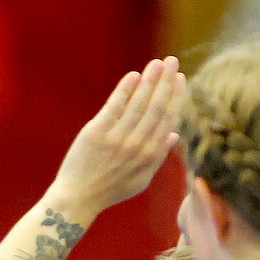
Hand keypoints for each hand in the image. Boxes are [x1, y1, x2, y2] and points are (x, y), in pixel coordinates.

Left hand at [48, 57, 184, 214]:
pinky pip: (114, 106)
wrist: (79, 198)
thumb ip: (159, 157)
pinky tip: (134, 75)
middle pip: (156, 107)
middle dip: (166, 82)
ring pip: (138, 103)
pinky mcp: (97, 133)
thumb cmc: (110, 189)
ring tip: (157, 63)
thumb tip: (174, 134)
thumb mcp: (141, 179)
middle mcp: (137, 146)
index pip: (168, 119)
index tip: (180, 78)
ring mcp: (117, 139)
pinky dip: (125, 89)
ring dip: (150, 80)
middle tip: (172, 61)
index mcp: (150, 156)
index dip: (176, 97)